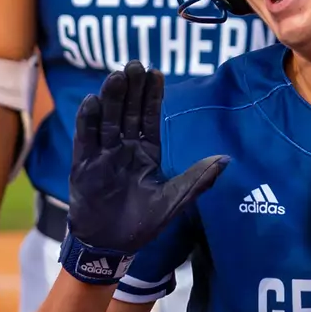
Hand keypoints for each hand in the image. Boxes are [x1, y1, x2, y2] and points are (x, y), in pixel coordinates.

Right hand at [67, 61, 227, 255]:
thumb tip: (226, 159)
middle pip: (126, 112)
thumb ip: (197, 179)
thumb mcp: (174, 201)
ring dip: (111, 98)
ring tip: (116, 76)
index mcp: (146, 153)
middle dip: (130, 89)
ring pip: (107, 120)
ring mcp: (102, 155)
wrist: (110, 246)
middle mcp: (123, 148)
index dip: (151, 96)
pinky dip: (88, 121)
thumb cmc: (141, 225)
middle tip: (134, 65)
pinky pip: (86, 139)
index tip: (156, 72)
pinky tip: (93, 101)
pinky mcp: (84, 165)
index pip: (148, 118)